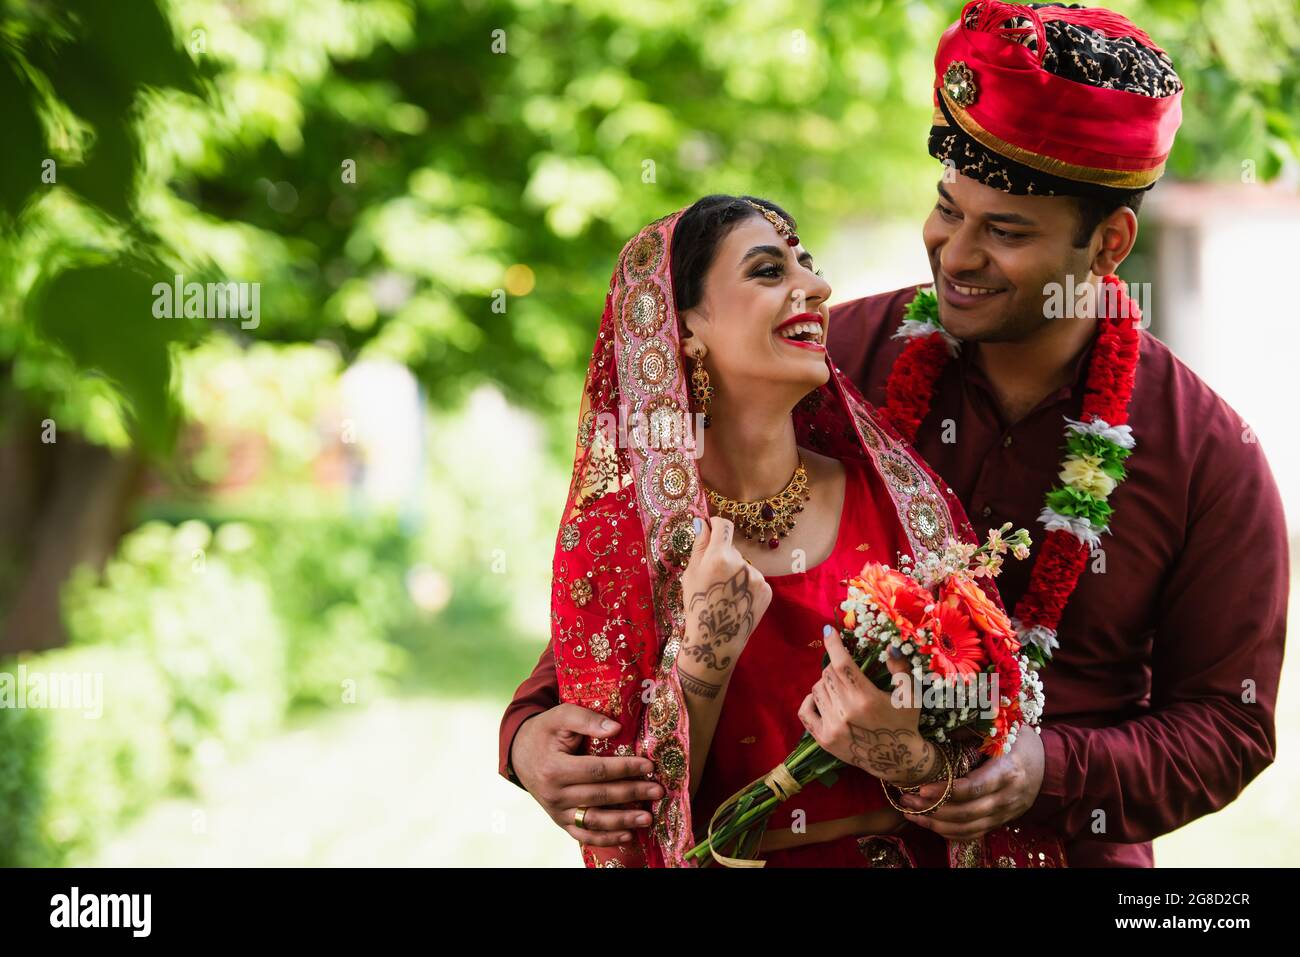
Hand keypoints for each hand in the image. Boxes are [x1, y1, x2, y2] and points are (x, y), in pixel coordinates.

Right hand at [510, 704, 665, 846]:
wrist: (519, 753)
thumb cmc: (545, 731)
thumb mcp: (560, 716)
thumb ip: (587, 720)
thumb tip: (616, 729)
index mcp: (554, 768)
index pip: (596, 770)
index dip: (624, 768)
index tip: (648, 766)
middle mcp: (554, 794)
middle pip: (600, 796)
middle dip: (632, 793)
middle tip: (658, 791)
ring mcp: (557, 811)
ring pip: (594, 821)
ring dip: (623, 821)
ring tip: (648, 818)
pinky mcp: (560, 821)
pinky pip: (583, 835)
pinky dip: (606, 838)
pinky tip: (627, 834)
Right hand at [676, 516, 771, 697]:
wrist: (716, 640)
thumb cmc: (697, 606)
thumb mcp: (691, 574)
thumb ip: (699, 546)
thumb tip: (702, 521)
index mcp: (719, 557)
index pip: (724, 526)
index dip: (717, 524)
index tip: (711, 528)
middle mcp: (742, 564)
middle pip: (732, 549)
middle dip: (722, 556)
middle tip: (712, 579)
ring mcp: (758, 578)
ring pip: (743, 565)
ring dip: (735, 573)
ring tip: (725, 594)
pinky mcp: (767, 590)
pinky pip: (754, 579)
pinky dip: (746, 586)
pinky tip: (736, 601)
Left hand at [798, 625, 937, 785]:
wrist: (897, 760)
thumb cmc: (905, 722)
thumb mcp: (910, 695)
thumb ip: (900, 668)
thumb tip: (890, 646)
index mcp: (867, 698)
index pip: (842, 664)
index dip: (833, 644)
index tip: (829, 631)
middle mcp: (846, 712)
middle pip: (828, 674)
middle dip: (835, 666)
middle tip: (846, 671)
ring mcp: (832, 726)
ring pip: (817, 689)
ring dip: (826, 683)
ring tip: (841, 688)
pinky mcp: (823, 739)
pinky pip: (804, 711)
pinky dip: (810, 700)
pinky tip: (822, 698)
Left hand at [898, 722, 1044, 839]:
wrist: (1048, 763)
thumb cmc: (1018, 740)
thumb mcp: (1000, 729)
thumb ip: (971, 732)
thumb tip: (937, 731)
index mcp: (1008, 771)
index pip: (974, 788)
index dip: (947, 791)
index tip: (922, 789)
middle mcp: (1008, 797)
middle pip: (968, 813)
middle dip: (934, 810)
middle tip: (908, 800)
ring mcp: (1006, 813)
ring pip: (969, 828)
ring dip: (937, 825)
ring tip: (911, 814)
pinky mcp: (1001, 821)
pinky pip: (975, 834)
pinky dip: (951, 834)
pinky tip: (930, 825)